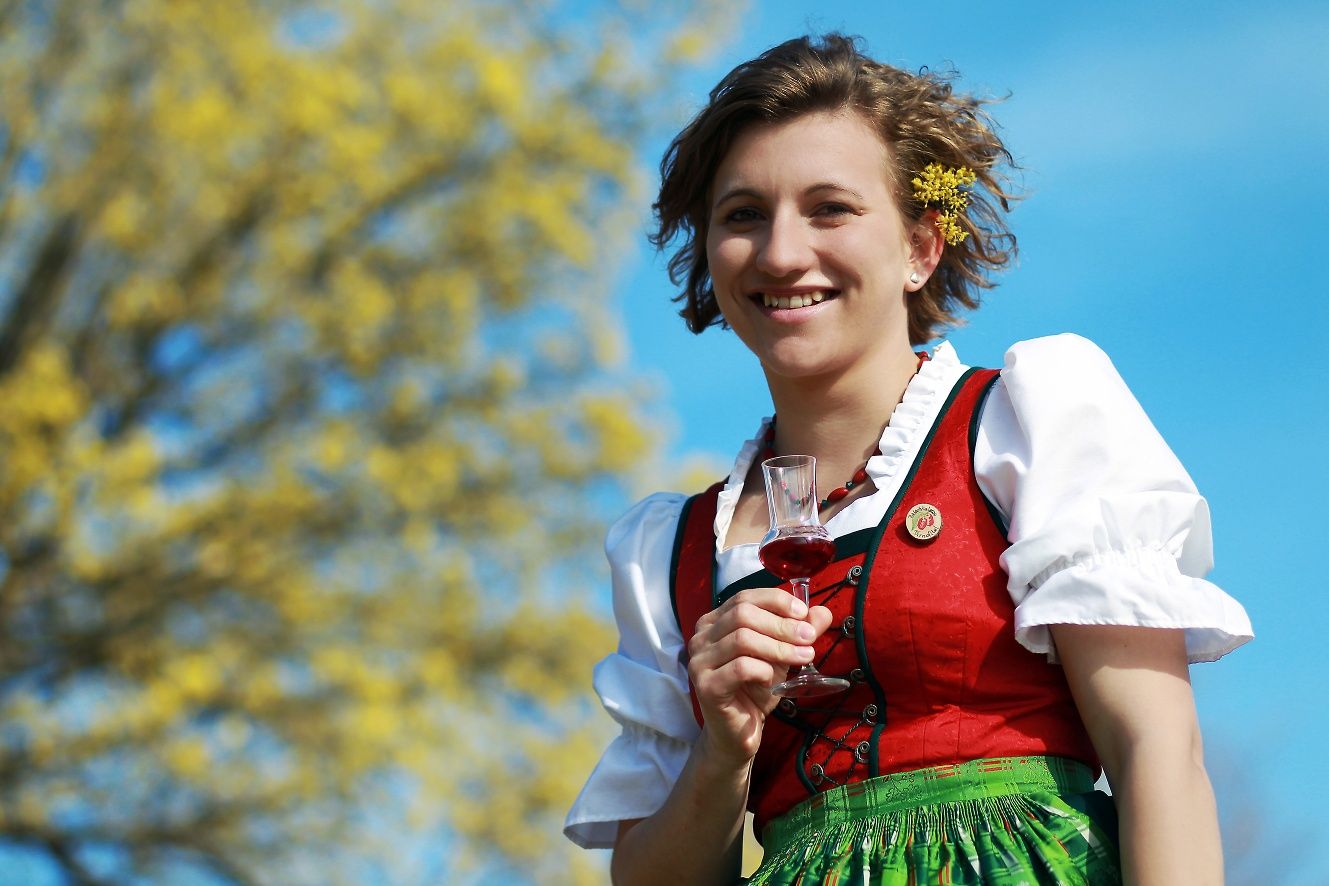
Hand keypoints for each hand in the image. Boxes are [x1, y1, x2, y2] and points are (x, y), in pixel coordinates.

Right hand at [687, 587, 832, 765]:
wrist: (740, 734)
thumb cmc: (756, 690)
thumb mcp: (781, 655)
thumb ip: (798, 632)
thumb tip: (822, 612)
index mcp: (714, 622)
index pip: (744, 597)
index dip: (776, 601)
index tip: (803, 614)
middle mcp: (701, 637)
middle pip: (743, 614)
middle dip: (782, 625)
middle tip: (809, 638)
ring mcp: (699, 661)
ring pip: (742, 638)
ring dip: (779, 647)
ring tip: (803, 657)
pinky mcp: (706, 686)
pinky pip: (740, 667)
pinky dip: (763, 670)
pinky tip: (773, 680)